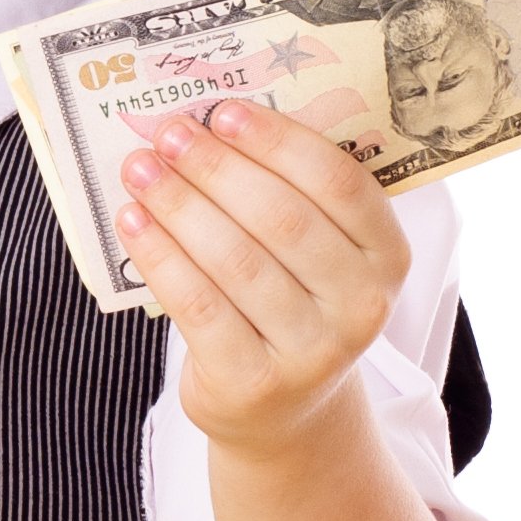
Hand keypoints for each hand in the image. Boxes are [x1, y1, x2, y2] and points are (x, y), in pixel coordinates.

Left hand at [117, 97, 410, 457]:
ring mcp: (313, 351)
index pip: (340, 183)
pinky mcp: (255, 382)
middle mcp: (362, 305)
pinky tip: (132, 222)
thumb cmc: (292, 304)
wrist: (283, 410)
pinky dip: (160, 256)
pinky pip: (199, 305)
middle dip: (216, 168)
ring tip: (139, 170)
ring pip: (235, 260)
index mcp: (388, 255)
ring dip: (179, 205)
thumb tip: (211, 124)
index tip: (223, 111)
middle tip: (168, 133)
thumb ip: (289, 196)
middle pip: (282, 219)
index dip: (279, 142)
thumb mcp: (317, 255)